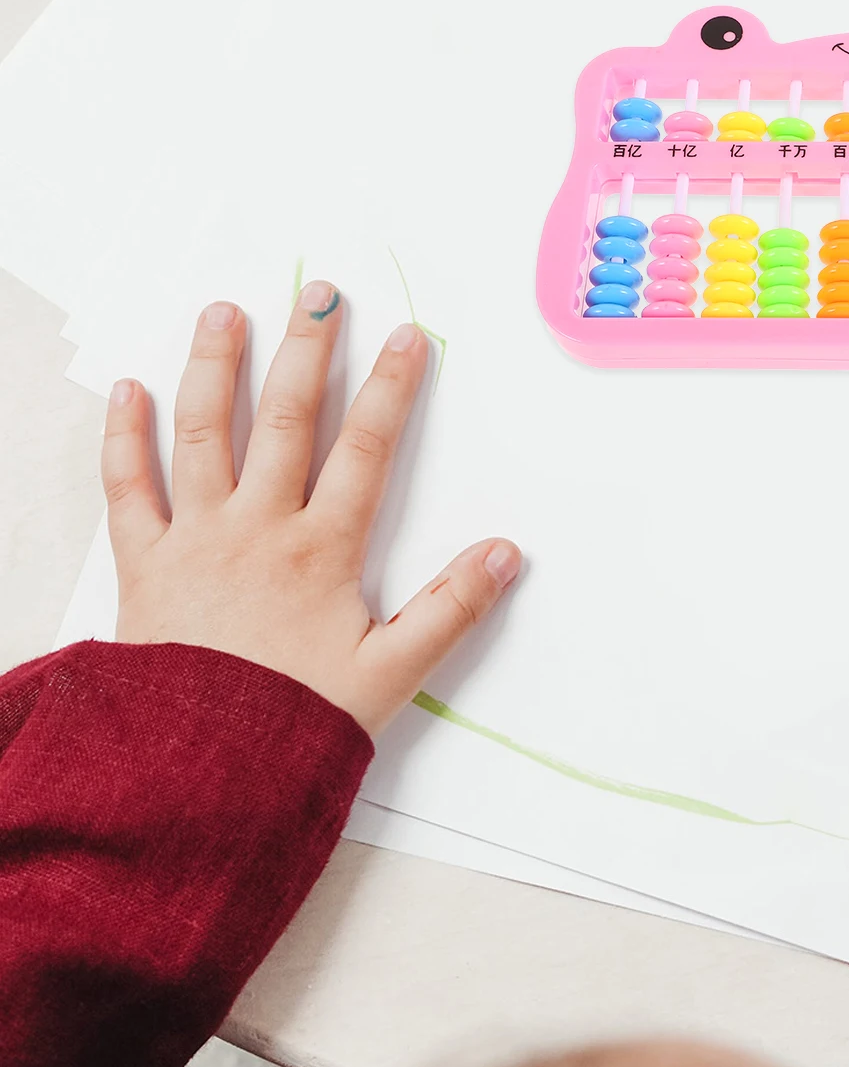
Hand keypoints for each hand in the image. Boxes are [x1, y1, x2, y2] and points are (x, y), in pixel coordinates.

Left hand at [101, 285, 519, 735]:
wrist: (196, 771)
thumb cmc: (296, 722)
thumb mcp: (391, 673)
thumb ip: (451, 609)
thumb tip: (506, 553)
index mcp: (321, 551)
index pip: (367, 451)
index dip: (392, 390)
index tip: (407, 337)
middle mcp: (258, 529)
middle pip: (287, 421)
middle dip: (308, 352)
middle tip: (319, 294)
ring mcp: (195, 539)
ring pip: (204, 435)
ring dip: (216, 368)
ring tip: (226, 312)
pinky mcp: (143, 564)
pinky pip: (127, 488)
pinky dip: (124, 436)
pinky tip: (129, 390)